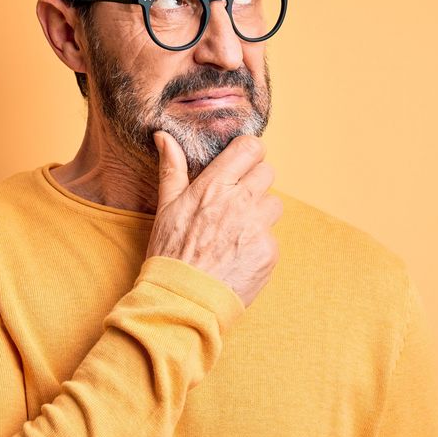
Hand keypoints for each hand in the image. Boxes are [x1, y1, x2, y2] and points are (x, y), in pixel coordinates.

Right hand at [146, 131, 283, 315]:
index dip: (248, 153)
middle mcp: (240, 202)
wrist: (183, 300)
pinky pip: (273, 237)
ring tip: (235, 232)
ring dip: (260, 213)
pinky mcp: (269, 252)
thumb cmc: (170, 253)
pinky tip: (238, 255)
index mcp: (214, 186)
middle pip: (267, 172)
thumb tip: (164, 136)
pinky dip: (259, 244)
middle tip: (235, 202)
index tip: (241, 164)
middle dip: (254, 183)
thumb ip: (171, 169)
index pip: (251, 148)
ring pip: (273, 204)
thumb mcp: (166, 207)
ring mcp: (257, 227)